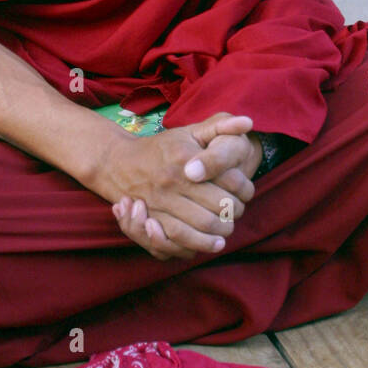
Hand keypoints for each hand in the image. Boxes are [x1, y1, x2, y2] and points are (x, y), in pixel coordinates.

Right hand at [101, 112, 259, 260]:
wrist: (119, 163)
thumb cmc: (163, 148)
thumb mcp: (190, 132)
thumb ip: (220, 126)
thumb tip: (248, 122)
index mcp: (185, 161)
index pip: (226, 183)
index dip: (242, 192)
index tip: (245, 195)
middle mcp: (171, 183)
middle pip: (215, 209)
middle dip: (232, 215)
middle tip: (235, 214)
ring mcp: (159, 204)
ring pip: (198, 228)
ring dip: (217, 234)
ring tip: (225, 233)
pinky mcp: (150, 220)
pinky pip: (176, 241)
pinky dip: (195, 246)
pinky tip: (208, 243)